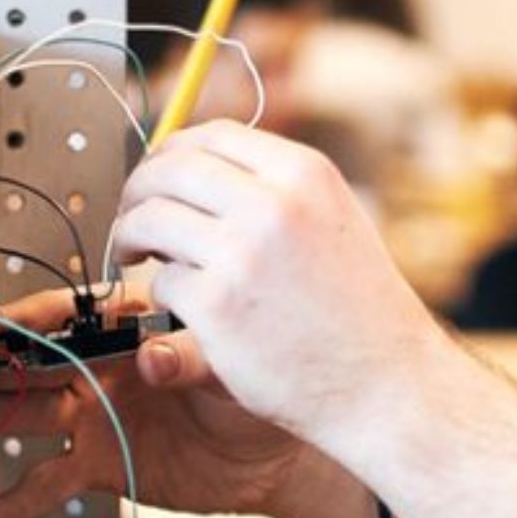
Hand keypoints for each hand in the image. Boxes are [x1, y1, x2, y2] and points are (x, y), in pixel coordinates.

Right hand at [0, 272, 316, 517]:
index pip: (64, 317)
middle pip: (26, 363)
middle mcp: (97, 369)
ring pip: (22, 415)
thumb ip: (191, 359)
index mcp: (126, 330)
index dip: (20, 322)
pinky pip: (45, 482)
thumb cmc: (254, 396)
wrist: (269, 461)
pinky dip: (11, 501)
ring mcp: (91, 416)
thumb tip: (151, 358)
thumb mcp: (230, 369)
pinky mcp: (94, 464)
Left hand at [107, 121, 453, 455]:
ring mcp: (243, 253)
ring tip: (136, 258)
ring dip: (130, 237)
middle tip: (131, 220)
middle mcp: (274, 203)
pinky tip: (187, 310)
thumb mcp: (332, 219)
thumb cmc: (356, 308)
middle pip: (169, 170)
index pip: (211, 134)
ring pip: (150, 220)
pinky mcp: (217, 307)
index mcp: (304, 173)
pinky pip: (161, 284)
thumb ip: (272, 189)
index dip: (170, 153)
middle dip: (136, 191)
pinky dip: (163, 296)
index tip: (158, 178)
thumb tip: (191, 162)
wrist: (386, 383)